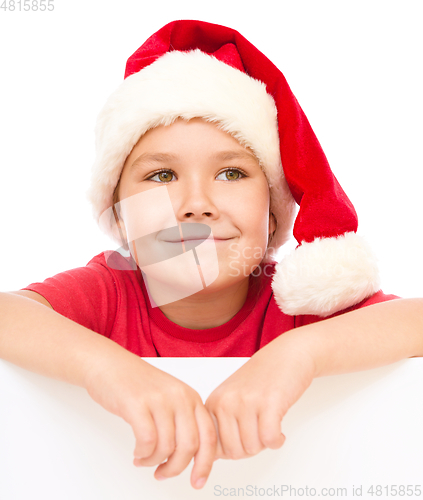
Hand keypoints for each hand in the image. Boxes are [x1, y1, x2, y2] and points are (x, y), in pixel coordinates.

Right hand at [84, 353, 215, 488]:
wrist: (110, 364)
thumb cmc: (138, 384)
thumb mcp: (170, 397)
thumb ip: (183, 421)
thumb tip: (190, 456)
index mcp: (191, 396)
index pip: (208, 436)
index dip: (205, 463)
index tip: (198, 481)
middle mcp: (179, 397)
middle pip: (189, 446)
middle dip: (175, 468)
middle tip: (162, 473)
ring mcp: (159, 399)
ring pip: (167, 447)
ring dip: (154, 461)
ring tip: (144, 460)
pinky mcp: (137, 404)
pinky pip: (147, 441)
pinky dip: (143, 454)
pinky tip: (137, 452)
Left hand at [205, 335, 315, 459]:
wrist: (287, 355)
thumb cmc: (262, 378)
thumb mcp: (232, 397)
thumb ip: (220, 424)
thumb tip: (211, 458)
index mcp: (214, 402)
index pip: (212, 447)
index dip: (231, 450)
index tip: (243, 440)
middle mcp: (227, 401)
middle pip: (233, 452)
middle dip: (250, 448)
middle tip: (259, 431)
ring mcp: (247, 401)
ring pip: (252, 448)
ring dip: (265, 443)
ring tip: (269, 425)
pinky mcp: (269, 403)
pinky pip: (270, 440)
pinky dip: (277, 441)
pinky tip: (280, 430)